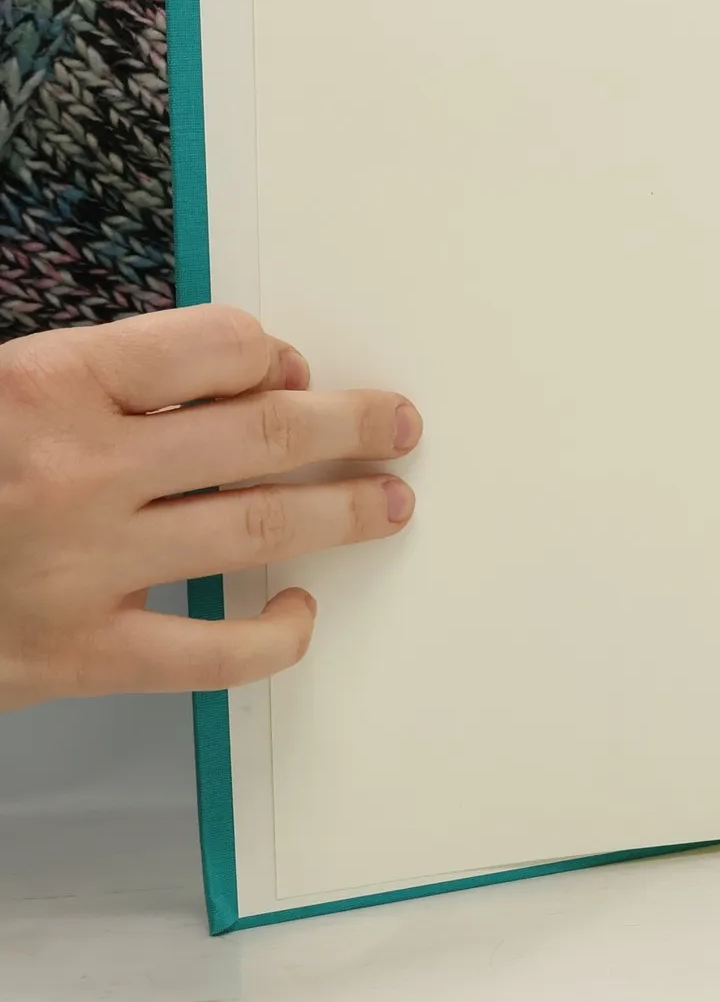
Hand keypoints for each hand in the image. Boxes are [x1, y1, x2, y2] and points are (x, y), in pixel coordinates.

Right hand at [0, 305, 418, 710]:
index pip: (215, 345)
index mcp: (48, 383)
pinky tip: (297, 611)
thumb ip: (112, 375)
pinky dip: (273, 635)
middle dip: (348, 425)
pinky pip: (213, 652)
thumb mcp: (4, 391)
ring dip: (343, 511)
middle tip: (398, 423)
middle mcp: (77, 470)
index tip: (292, 370)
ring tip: (390, 500)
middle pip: (261, 432)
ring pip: (258, 527)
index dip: (271, 354)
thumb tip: (251, 369)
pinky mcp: (78, 656)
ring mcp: (82, 567)